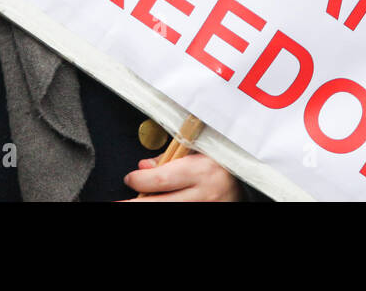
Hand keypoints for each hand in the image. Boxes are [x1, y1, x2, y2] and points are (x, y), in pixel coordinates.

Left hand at [121, 154, 243, 201]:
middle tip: (117, 202)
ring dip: (148, 207)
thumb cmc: (221, 160)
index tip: (130, 178)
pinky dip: (165, 209)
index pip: (162, 178)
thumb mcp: (199, 152)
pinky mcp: (206, 213)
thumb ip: (170, 159)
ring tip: (134, 203)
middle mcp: (204, 194)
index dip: (140, 179)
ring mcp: (206, 208)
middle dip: (135, 204)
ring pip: (169, 210)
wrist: (248, 180)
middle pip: (160, 203)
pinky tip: (153, 204)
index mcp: (201, 170)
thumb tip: (144, 166)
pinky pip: (179, 214)